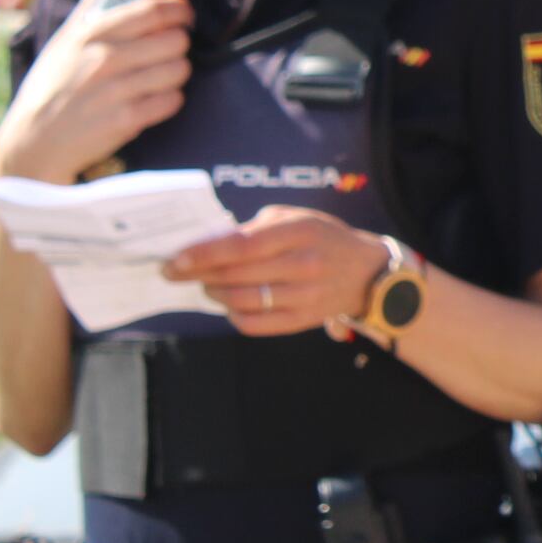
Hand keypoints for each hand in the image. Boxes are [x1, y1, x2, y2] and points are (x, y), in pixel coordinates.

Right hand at [0, 0, 192, 185]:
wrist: (33, 141)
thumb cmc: (49, 87)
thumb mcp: (62, 42)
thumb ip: (88, 7)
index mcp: (92, 34)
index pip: (153, 10)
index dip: (180, 10)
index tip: (184, 15)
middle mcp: (106, 58)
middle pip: (175, 39)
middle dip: (180, 44)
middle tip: (171, 51)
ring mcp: (117, 90)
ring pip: (179, 69)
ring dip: (177, 73)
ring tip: (162, 76)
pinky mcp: (126, 120)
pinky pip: (172, 101)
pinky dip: (170, 100)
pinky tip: (156, 99)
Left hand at [166, 206, 390, 337]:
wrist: (367, 272)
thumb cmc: (323, 238)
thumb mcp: (295, 218)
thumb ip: (254, 229)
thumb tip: (208, 245)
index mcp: (300, 232)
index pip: (241, 246)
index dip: (203, 254)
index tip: (174, 260)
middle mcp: (304, 264)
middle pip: (236, 274)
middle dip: (199, 274)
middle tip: (177, 272)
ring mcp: (304, 296)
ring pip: (242, 301)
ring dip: (214, 293)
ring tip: (207, 285)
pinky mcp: (302, 321)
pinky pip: (255, 324)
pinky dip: (233, 314)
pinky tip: (230, 304)